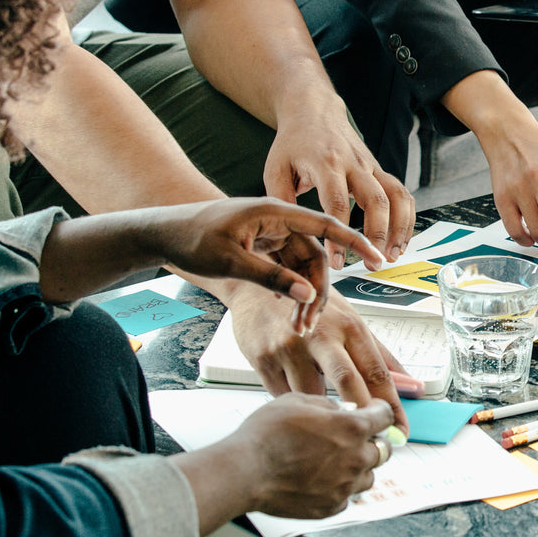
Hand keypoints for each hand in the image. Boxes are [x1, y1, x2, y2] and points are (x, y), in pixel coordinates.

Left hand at [138, 197, 381, 331]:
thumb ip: (271, 277)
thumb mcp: (230, 260)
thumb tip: (306, 296)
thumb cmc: (190, 238)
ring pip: (304, 266)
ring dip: (304, 295)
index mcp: (274, 211)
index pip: (325, 224)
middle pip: (316, 255)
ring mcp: (272, 233)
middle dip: (317, 290)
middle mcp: (278, 219)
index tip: (376, 257)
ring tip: (296, 325)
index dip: (353, 241)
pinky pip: (289, 268)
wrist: (161, 232)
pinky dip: (291, 289)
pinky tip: (286, 309)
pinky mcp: (264, 245)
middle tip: (308, 324)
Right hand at [226, 284, 408, 429]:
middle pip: (347, 383)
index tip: (400, 430)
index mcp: (349, 326)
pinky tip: (297, 401)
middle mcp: (320, 335)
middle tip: (368, 441)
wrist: (256, 290)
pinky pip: (284, 397)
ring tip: (325, 419)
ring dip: (322, 415)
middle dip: (361, 417)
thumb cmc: (309, 307)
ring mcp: (290, 347)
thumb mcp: (349, 320)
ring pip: (312, 396)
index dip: (392, 406)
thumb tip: (411, 385)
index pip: (377, 372)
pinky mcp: (264, 359)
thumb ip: (380, 355)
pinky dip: (296, 407)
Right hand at [230, 394, 396, 519]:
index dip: (379, 411)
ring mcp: (345, 486)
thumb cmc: (266, 435)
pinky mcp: (331, 507)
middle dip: (371, 441)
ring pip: (368, 476)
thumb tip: (341, 410)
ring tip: (335, 461)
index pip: (385, 417)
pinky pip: (347, 496)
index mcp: (352, 428)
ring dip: (358, 467)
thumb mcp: (298, 401)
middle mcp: (355, 458)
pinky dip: (340, 488)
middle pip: (382, 450)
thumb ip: (328, 405)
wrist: (245, 471)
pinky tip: (321, 479)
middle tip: (352, 438)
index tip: (374, 413)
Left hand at [263, 102, 414, 266]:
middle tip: (374, 263)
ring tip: (392, 256)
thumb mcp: (276, 169)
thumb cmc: (292, 144)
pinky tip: (399, 241)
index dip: (338, 235)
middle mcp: (354, 163)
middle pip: (376, 200)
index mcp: (326, 163)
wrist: (314, 112)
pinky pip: (401, 193)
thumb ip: (282, 202)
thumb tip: (288, 237)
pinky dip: (406, 218)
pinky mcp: (380, 170)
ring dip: (400, 228)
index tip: (337, 262)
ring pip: (396, 196)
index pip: (336, 203)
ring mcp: (371, 165)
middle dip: (379, 234)